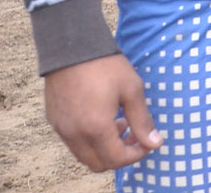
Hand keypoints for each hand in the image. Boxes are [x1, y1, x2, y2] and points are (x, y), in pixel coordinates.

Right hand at [43, 53, 162, 171]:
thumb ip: (142, 120)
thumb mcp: (132, 90)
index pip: (116, 159)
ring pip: (84, 154)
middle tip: (133, 134)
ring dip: (104, 147)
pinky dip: (89, 138)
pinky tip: (101, 116)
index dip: (135, 155)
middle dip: (119, 154)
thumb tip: (155, 143)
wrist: (71, 46)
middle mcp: (74, 134)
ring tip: (119, 121)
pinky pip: (72, 141)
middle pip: (98, 163)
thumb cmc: (105, 66)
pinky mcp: (54, 120)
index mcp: (95, 128)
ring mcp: (61, 128)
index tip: (147, 141)